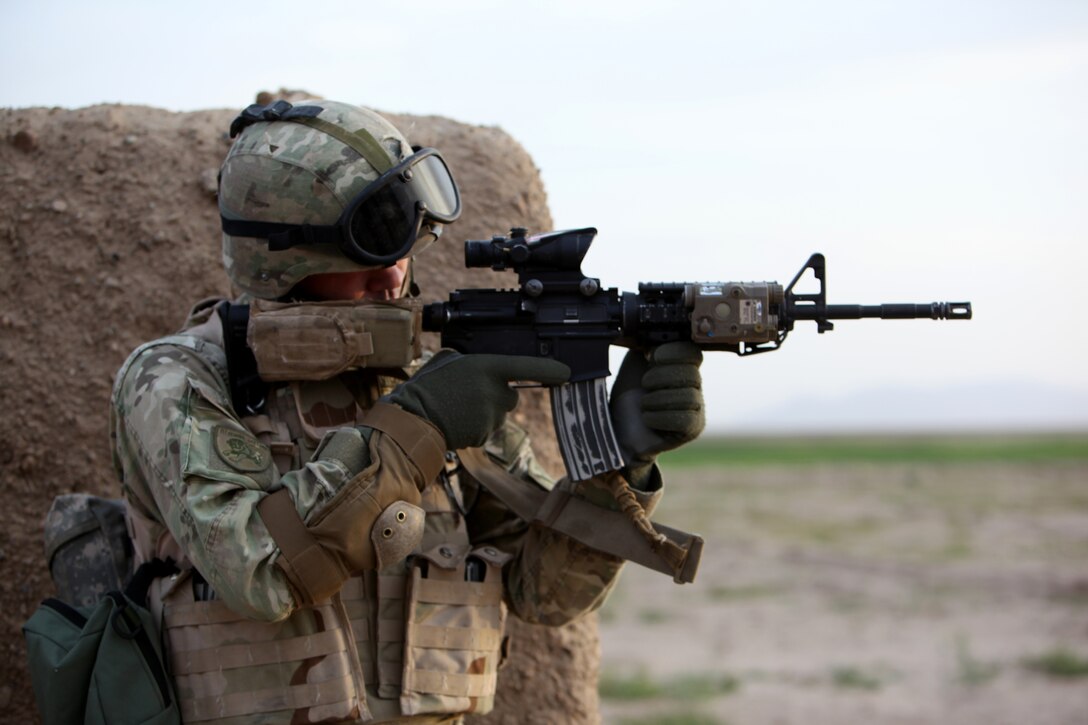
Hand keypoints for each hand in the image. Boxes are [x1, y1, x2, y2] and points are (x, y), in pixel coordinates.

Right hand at [384, 350, 570, 449]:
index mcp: (487, 368)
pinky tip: (456, 421)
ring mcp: (492, 416)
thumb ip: (469, 361)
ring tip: (456, 408)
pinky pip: (487, 429)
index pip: (527, 367)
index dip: (549, 369)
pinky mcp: (485, 435)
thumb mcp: (447, 360)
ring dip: (484, 411)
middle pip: (510, 396)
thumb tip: (476, 367)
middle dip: (497, 395)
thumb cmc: (427, 385)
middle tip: (469, 394)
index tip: (566, 372)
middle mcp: (495, 392)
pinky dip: (475, 426)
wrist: (412, 419)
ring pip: (498, 414)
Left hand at [609, 341, 704, 469]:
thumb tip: (659, 336)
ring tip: (644, 404)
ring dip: (656, 399)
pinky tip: (648, 418)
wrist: (617, 428)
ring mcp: (697, 408)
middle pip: (691, 373)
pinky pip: (683, 419)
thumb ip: (649, 344)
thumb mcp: (636, 362)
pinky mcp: (692, 429)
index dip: (673, 352)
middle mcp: (695, 386)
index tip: (651, 357)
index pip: (693, 352)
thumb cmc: (628, 395)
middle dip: (659, 377)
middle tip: (644, 385)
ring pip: (687, 397)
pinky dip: (659, 417)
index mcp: (683, 366)